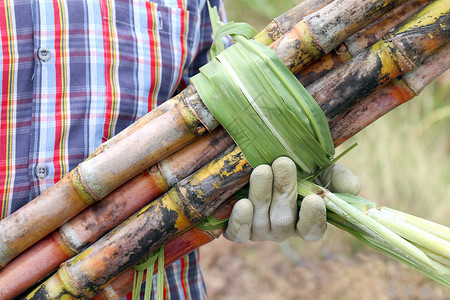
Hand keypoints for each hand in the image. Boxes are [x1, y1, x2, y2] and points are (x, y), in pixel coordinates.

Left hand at [224, 158, 359, 242]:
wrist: (261, 162)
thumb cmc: (297, 168)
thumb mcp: (321, 169)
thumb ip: (339, 177)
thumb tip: (352, 187)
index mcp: (305, 220)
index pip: (312, 230)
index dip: (314, 218)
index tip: (314, 198)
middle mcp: (283, 229)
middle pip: (284, 220)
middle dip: (284, 191)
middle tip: (282, 163)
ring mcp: (260, 231)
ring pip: (261, 221)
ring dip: (262, 195)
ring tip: (262, 170)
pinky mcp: (239, 229)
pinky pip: (239, 233)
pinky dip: (241, 221)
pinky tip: (242, 203)